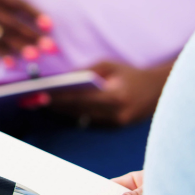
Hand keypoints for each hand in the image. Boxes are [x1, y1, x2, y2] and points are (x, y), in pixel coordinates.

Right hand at [0, 0, 47, 55]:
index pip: (18, 4)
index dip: (34, 14)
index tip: (50, 25)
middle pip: (13, 24)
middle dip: (32, 36)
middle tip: (51, 47)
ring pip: (2, 37)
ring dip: (19, 48)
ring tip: (35, 57)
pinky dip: (0, 55)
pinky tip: (12, 64)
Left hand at [48, 59, 170, 126]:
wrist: (161, 89)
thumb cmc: (132, 74)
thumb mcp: (110, 66)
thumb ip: (86, 71)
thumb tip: (62, 79)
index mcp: (116, 96)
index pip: (81, 99)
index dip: (59, 99)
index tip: (40, 96)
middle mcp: (117, 114)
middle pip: (78, 112)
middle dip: (56, 106)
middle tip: (34, 101)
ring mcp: (117, 124)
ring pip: (82, 120)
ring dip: (62, 113)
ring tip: (42, 105)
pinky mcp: (116, 128)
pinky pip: (90, 123)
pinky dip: (75, 116)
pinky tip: (59, 110)